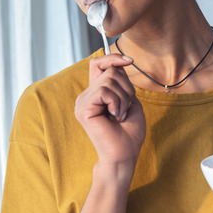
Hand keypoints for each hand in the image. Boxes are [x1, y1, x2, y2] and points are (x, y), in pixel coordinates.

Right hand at [75, 54, 145, 170]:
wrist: (124, 154)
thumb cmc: (129, 132)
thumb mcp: (129, 99)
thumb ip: (121, 82)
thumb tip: (116, 64)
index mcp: (95, 93)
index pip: (98, 63)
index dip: (113, 57)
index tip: (129, 61)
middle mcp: (86, 96)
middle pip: (109, 71)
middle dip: (126, 87)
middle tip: (125, 108)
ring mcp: (82, 102)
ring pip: (109, 80)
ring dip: (123, 98)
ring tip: (120, 115)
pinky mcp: (83, 108)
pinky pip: (104, 91)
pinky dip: (117, 103)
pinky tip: (115, 117)